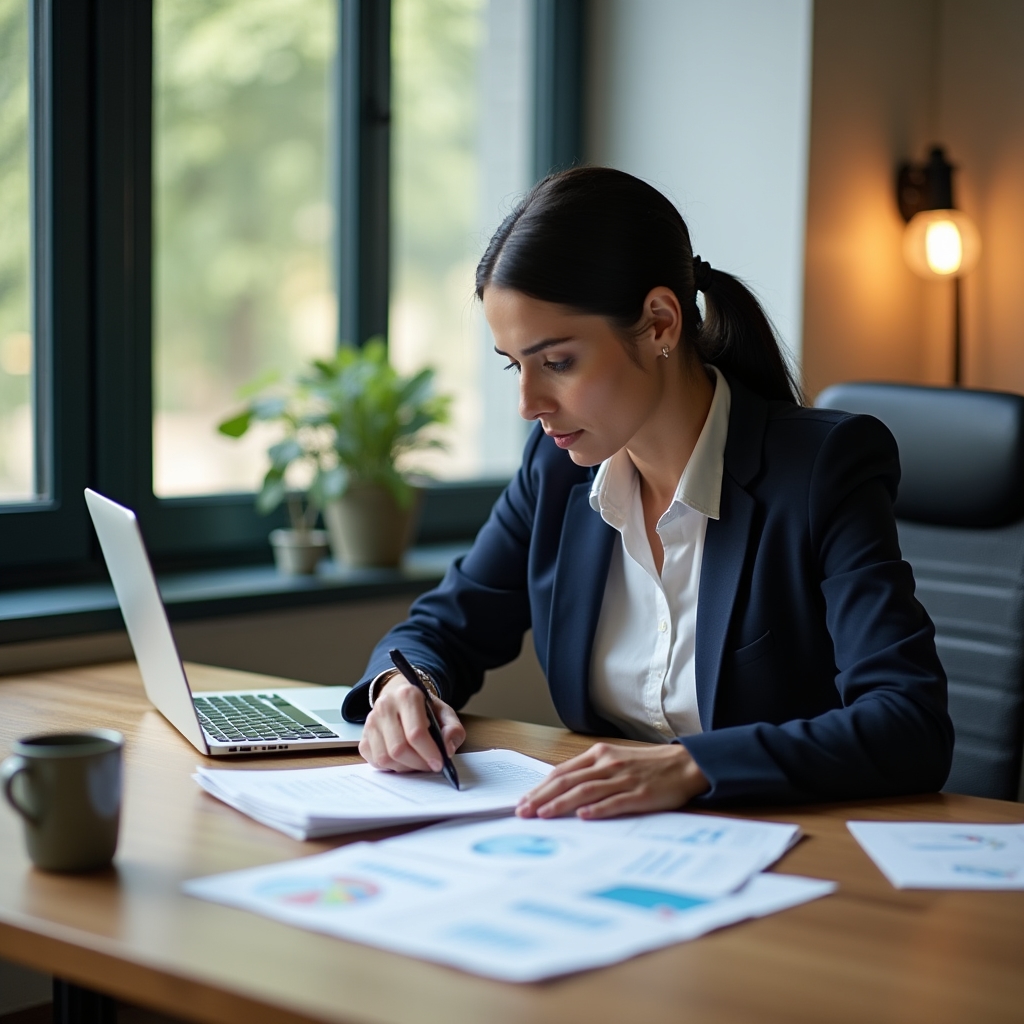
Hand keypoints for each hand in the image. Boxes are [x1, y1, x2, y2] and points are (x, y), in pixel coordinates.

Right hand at [358, 675, 464, 773]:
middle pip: (398, 748)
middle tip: (430, 766)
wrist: (402, 700)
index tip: (439, 763)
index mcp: (407, 695)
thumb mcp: (445, 713)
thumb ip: (453, 729)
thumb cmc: (425, 709)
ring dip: (404, 767)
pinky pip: (374, 761)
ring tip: (417, 762)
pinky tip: (402, 760)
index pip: (415, 732)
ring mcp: (370, 721)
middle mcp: (385, 706)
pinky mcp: (363, 736)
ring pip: (385, 757)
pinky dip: (391, 767)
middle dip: (417, 763)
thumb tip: (447, 749)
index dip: (429, 752)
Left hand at [516, 741, 708, 819]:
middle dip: (542, 797)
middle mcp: (607, 765)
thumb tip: (561, 790)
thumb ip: (590, 773)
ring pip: (585, 791)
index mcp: (599, 755)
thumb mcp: (615, 761)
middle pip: (568, 781)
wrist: (685, 764)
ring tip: (543, 815)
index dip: (540, 787)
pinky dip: (597, 809)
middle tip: (523, 812)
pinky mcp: (640, 795)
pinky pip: (615, 802)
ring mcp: (623, 779)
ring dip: (561, 804)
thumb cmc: (647, 766)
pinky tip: (583, 816)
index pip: (561, 771)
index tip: (523, 801)